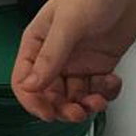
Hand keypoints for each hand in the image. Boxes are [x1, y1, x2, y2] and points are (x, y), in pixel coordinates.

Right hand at [12, 0, 135, 121]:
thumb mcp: (68, 23)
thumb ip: (50, 56)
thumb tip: (32, 85)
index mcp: (38, 44)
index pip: (25, 82)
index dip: (34, 101)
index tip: (48, 113)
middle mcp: (56, 57)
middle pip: (50, 95)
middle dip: (64, 108)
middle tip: (77, 112)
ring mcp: (78, 62)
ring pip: (75, 96)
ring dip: (86, 104)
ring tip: (97, 101)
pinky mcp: (100, 63)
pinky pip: (98, 88)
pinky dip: (106, 93)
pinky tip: (110, 84)